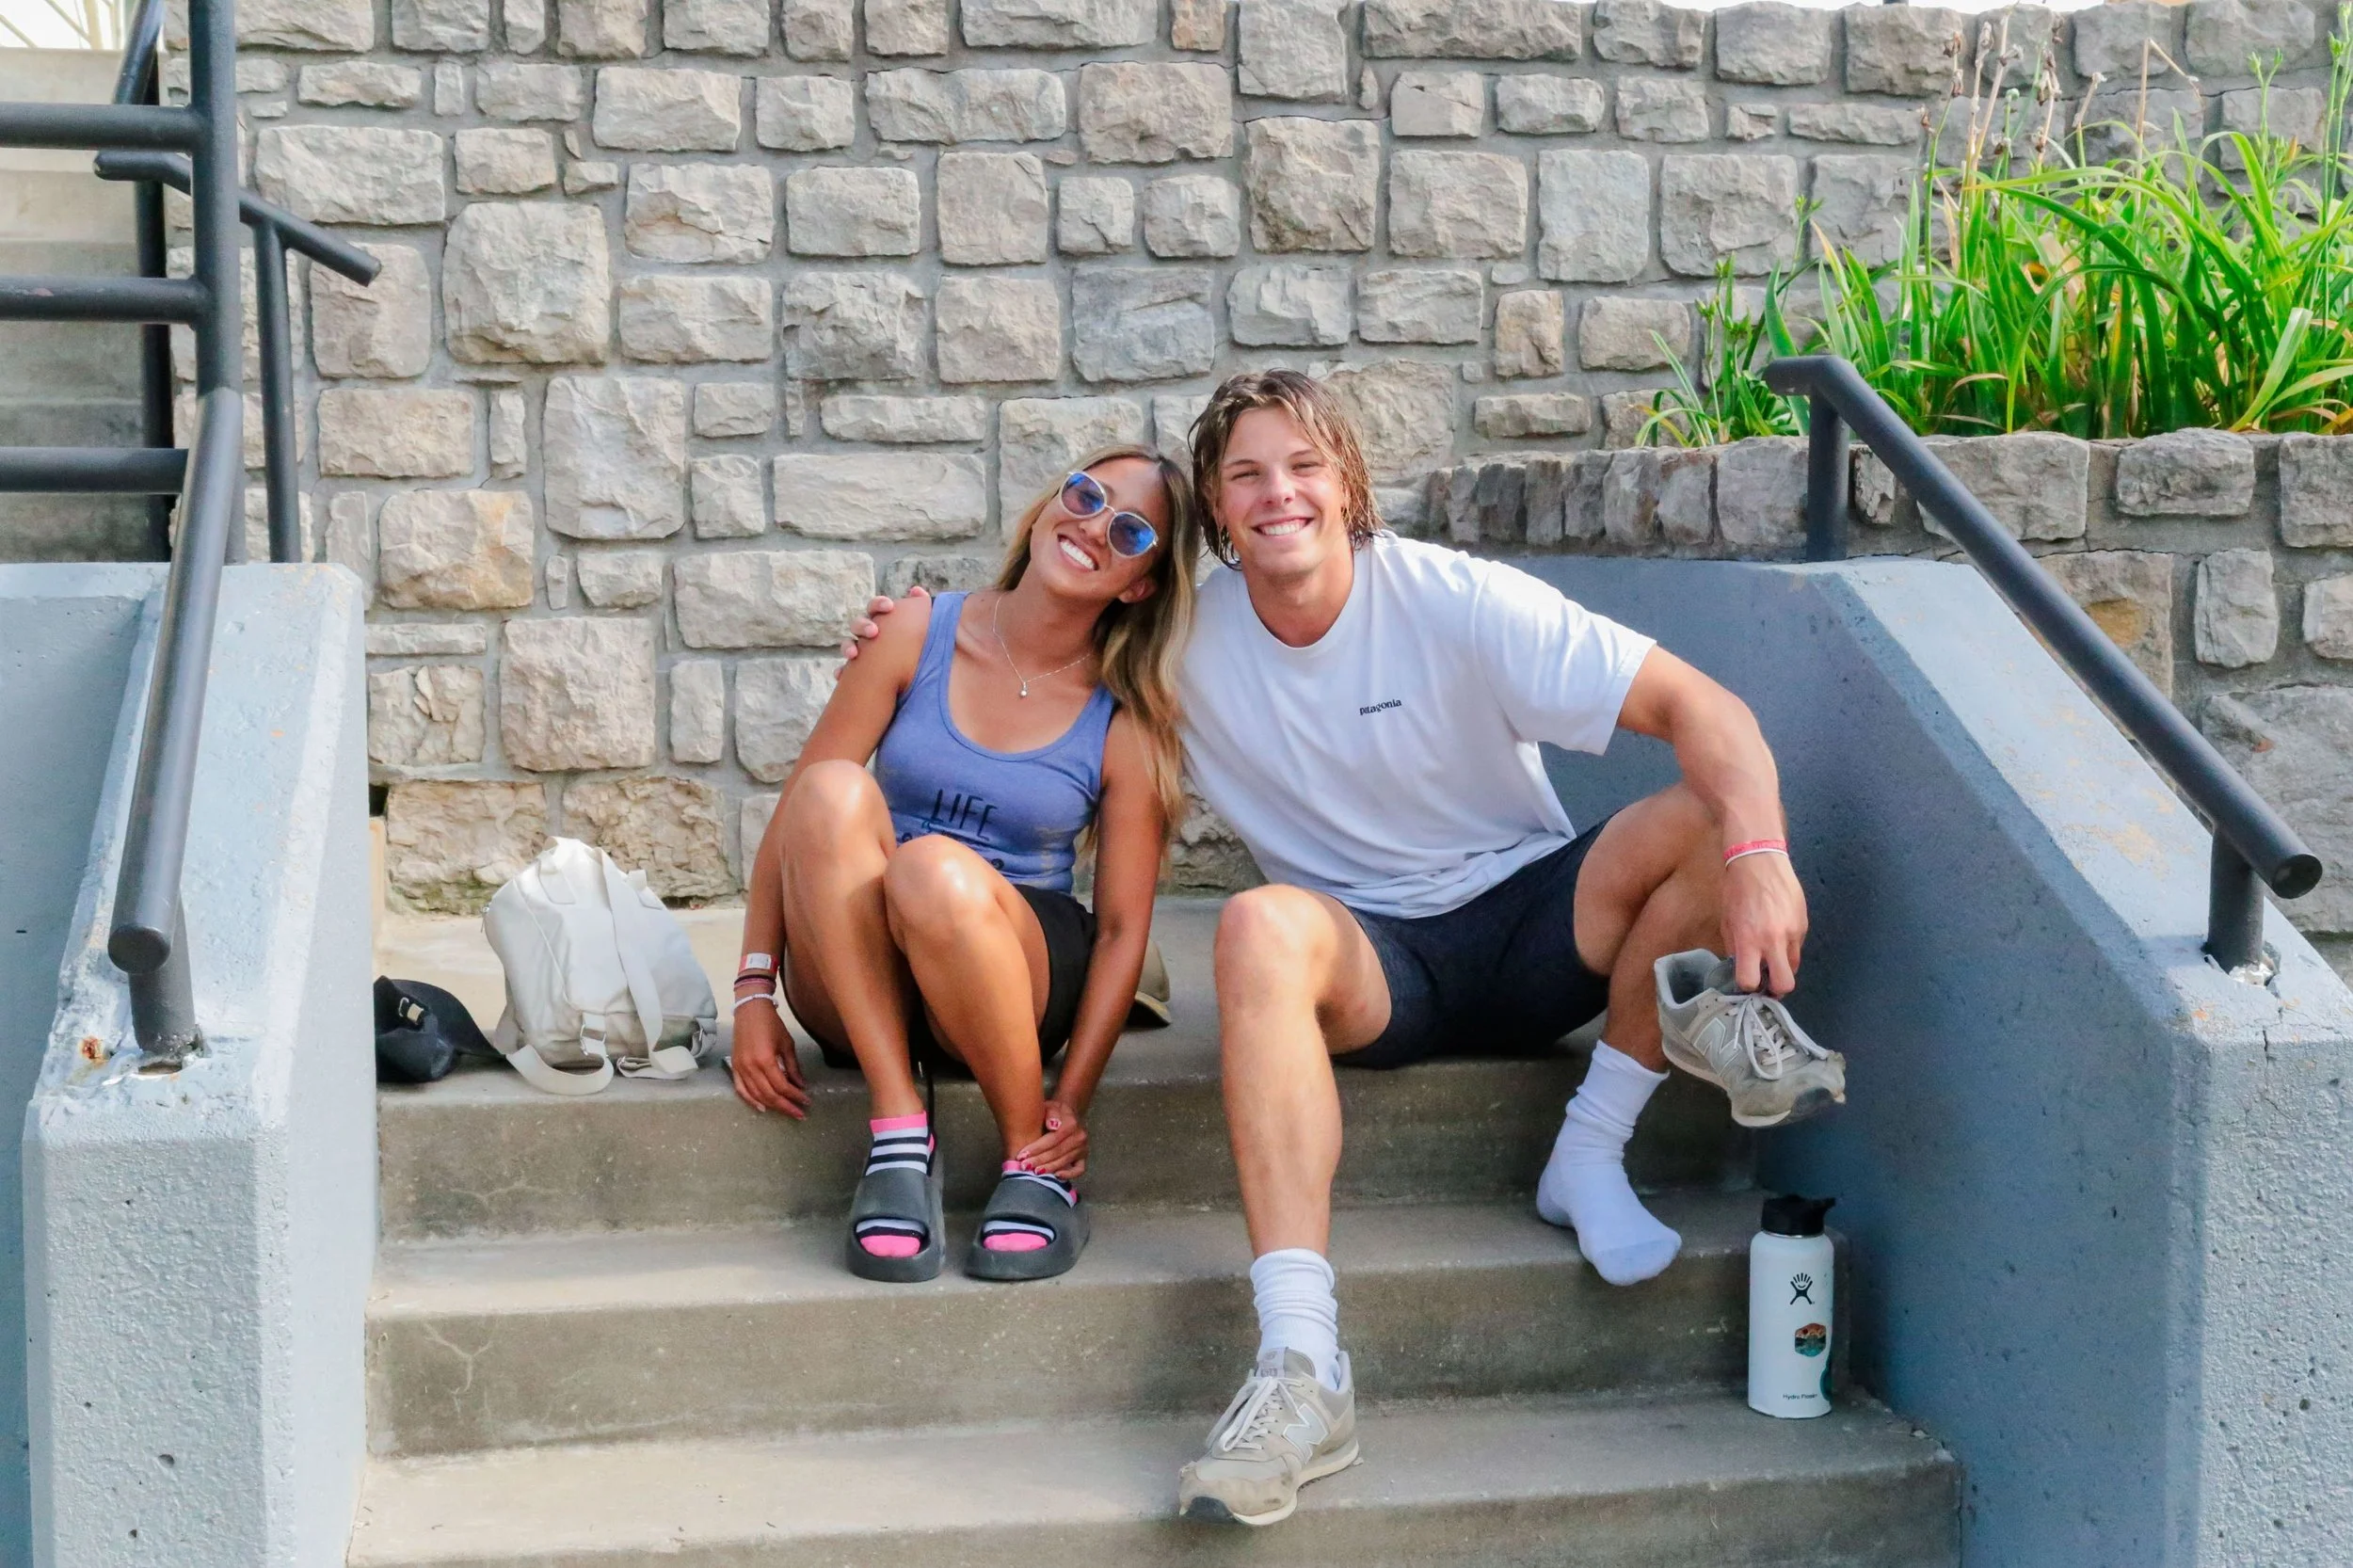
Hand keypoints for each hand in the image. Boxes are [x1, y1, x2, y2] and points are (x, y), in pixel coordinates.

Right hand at [728, 997, 810, 1117]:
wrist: (750, 1010)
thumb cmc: (772, 1024)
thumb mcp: (787, 1044)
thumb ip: (793, 1067)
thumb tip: (801, 1085)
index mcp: (765, 1060)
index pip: (782, 1086)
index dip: (795, 1096)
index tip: (806, 1102)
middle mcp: (751, 1067)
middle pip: (769, 1094)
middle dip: (786, 1106)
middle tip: (799, 1113)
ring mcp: (740, 1068)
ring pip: (756, 1095)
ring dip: (772, 1106)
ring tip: (786, 1111)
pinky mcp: (734, 1067)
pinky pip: (741, 1089)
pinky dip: (751, 1100)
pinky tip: (762, 1108)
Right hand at [837, 583, 928, 666]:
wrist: (907, 678)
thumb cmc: (912, 647)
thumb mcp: (920, 628)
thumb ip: (920, 606)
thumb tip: (916, 590)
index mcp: (881, 620)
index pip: (876, 606)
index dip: (879, 604)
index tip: (889, 607)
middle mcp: (867, 634)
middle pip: (858, 623)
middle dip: (863, 625)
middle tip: (873, 632)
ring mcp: (859, 651)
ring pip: (847, 644)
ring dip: (848, 647)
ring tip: (854, 654)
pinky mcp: (854, 670)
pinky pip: (843, 670)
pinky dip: (841, 671)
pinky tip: (841, 674)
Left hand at [1015, 1098, 1087, 1178]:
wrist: (1066, 1114)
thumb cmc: (1053, 1112)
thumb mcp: (1050, 1106)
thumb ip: (1051, 1114)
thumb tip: (1053, 1125)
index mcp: (1071, 1123)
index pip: (1053, 1139)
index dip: (1037, 1148)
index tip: (1021, 1155)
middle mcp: (1080, 1137)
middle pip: (1057, 1152)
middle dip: (1039, 1160)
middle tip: (1024, 1166)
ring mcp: (1083, 1148)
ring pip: (1064, 1161)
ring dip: (1048, 1168)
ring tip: (1034, 1171)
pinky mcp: (1083, 1157)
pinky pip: (1079, 1170)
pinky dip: (1068, 1175)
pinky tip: (1055, 1176)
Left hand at [1723, 851, 1806, 996]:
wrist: (1760, 860)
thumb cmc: (1737, 890)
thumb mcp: (1728, 921)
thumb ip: (1735, 948)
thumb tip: (1739, 968)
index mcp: (1749, 940)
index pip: (1750, 981)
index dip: (1747, 987)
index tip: (1745, 984)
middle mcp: (1774, 940)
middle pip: (1785, 984)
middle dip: (1776, 990)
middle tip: (1767, 984)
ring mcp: (1793, 933)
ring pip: (1794, 967)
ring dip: (1782, 968)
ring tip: (1771, 959)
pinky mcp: (1804, 924)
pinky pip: (1797, 948)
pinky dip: (1788, 949)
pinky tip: (1778, 935)